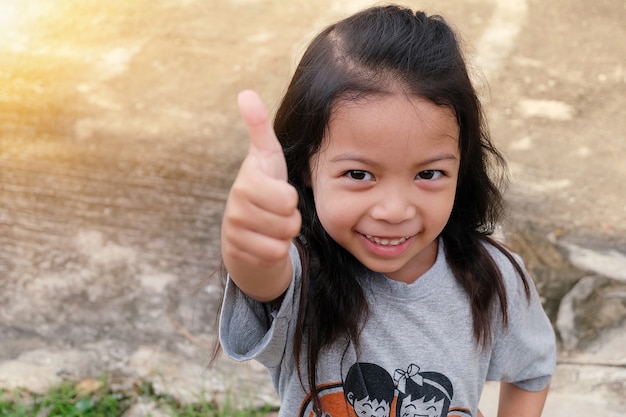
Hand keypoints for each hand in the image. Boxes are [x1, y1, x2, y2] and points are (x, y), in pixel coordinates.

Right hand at [221, 90, 300, 299]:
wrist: (243, 231)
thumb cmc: (262, 190)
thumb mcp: (266, 159)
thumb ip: (259, 128)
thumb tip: (245, 93)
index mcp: (246, 181)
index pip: (288, 199)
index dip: (291, 199)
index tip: (277, 193)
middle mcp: (235, 206)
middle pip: (289, 221)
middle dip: (290, 219)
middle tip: (277, 213)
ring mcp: (234, 232)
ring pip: (282, 240)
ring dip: (283, 236)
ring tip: (271, 226)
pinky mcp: (237, 254)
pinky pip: (274, 256)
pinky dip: (275, 252)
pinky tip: (264, 243)